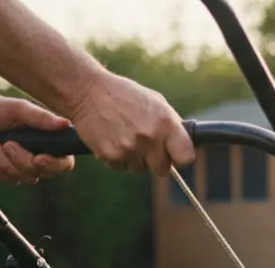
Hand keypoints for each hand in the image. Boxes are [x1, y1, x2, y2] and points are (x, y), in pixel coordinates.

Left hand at [0, 93, 75, 183]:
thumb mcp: (20, 109)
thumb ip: (42, 118)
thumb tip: (66, 124)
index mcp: (48, 140)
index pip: (64, 163)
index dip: (53, 165)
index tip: (37, 158)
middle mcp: (40, 154)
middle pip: (40, 173)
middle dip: (20, 160)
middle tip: (7, 142)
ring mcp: (23, 165)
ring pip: (22, 178)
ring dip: (3, 161)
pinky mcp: (8, 172)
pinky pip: (6, 180)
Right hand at [68, 71, 194, 174]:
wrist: (88, 92)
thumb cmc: (125, 96)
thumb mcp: (155, 103)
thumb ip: (171, 126)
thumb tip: (184, 147)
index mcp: (166, 123)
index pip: (185, 157)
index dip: (180, 158)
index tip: (175, 155)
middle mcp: (150, 137)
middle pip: (162, 169)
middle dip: (156, 160)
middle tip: (145, 144)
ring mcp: (130, 148)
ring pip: (140, 169)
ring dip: (135, 158)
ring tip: (125, 135)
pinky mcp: (111, 156)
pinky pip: (121, 167)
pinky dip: (118, 158)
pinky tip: (113, 138)